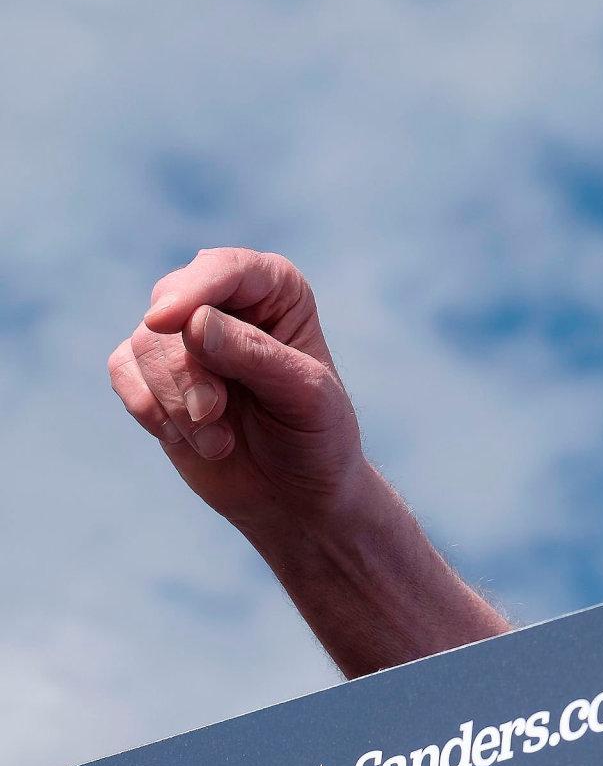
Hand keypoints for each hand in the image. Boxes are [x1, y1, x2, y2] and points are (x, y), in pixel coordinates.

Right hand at [107, 248, 369, 538]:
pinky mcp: (153, 373)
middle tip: (215, 414)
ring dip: (176, 403)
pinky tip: (182, 438)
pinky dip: (148, 408)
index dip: (193, 290)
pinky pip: (122, 370)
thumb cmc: (316, 438)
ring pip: (145, 344)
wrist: (295, 496)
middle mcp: (226, 301)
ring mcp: (185, 336)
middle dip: (189, 372)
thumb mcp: (304, 396)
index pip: (226, 269)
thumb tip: (190, 322)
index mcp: (276, 289)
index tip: (165, 321)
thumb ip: (254, 355)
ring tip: (218, 442)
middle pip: (175, 308)